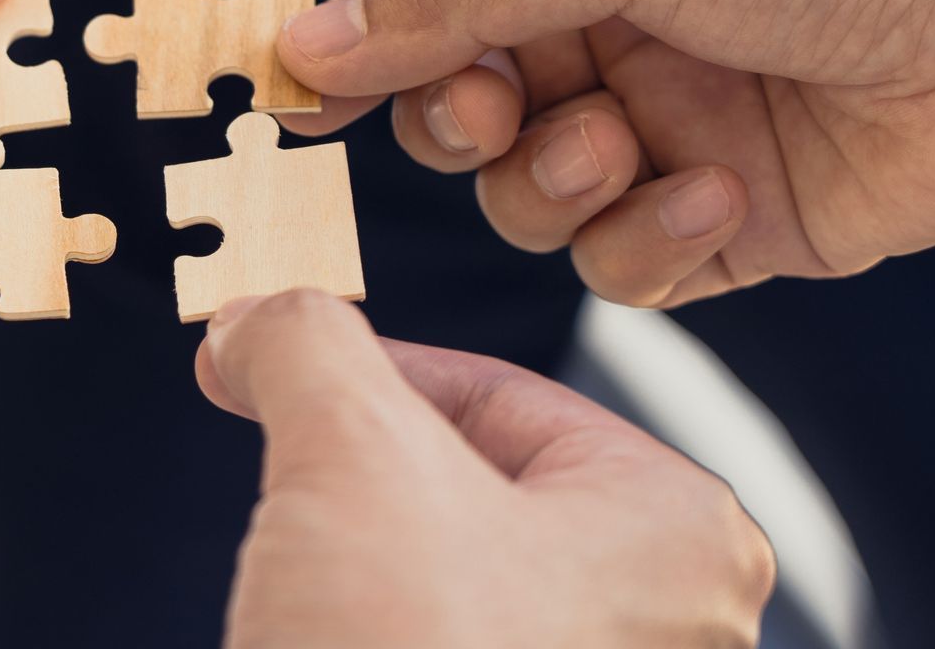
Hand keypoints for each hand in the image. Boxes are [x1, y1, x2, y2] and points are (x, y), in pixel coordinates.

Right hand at [198, 291, 773, 646]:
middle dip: (357, 470)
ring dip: (353, 556)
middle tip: (282, 470)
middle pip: (471, 482)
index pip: (498, 392)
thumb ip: (308, 341)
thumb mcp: (349, 447)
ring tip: (304, 584)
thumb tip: (259, 318)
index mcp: (675, 531)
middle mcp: (662, 623)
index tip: (268, 363)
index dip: (362, 368)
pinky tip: (315, 636)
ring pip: (446, 571)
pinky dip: (364, 625)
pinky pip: (438, 641)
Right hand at [278, 0, 934, 305]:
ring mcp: (674, 125)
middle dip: (459, 120)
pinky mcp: (732, 219)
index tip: (296, 90)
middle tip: (494, 114)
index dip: (364, 36)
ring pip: (528, 193)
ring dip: (552, 184)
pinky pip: (626, 261)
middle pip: (464, 100)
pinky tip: (721, 194)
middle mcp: (624, 26)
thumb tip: (317, 34)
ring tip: (623, 148)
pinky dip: (649, 240)